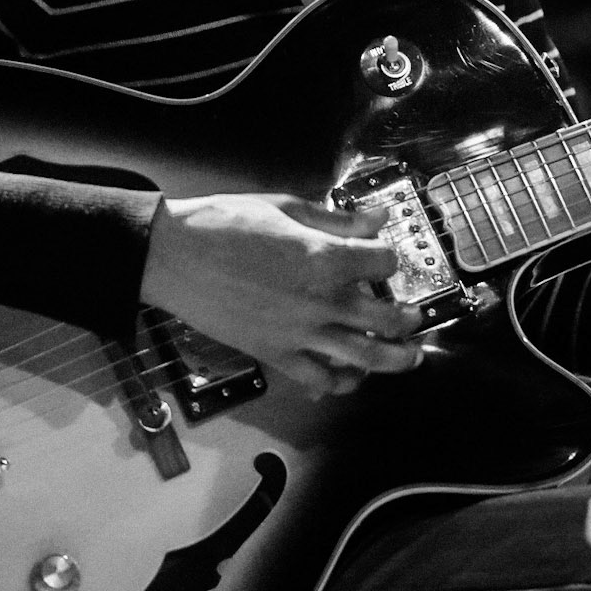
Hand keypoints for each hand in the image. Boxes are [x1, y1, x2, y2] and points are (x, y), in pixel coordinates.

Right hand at [139, 191, 423, 398]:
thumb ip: (336, 219)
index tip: (387, 256)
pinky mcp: (275, 355)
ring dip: (394, 360)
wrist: (175, 257)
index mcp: (324, 257)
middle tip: (415, 316)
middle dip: (409, 319)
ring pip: (364, 357)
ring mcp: (299, 333)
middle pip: (386, 319)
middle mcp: (320, 300)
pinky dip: (340, 382)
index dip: (390, 256)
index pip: (383, 262)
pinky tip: (350, 376)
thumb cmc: (225, 224)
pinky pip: (319, 378)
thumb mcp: (285, 207)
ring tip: (409, 357)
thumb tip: (376, 218)